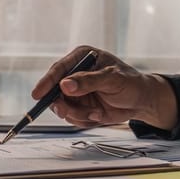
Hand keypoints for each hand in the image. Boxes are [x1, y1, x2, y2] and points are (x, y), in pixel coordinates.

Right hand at [32, 45, 177, 128]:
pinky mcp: (79, 106)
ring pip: (62, 107)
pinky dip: (84, 120)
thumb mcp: (112, 79)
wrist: (141, 101)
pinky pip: (72, 117)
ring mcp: (75, 92)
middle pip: (54, 91)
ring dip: (78, 114)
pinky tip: (98, 115)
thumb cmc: (130, 83)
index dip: (46, 82)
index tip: (38, 95)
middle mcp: (75, 74)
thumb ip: (88, 81)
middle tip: (68, 112)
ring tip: (97, 112)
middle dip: (63, 104)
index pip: (58, 69)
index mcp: (81, 58)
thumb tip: (64, 85)